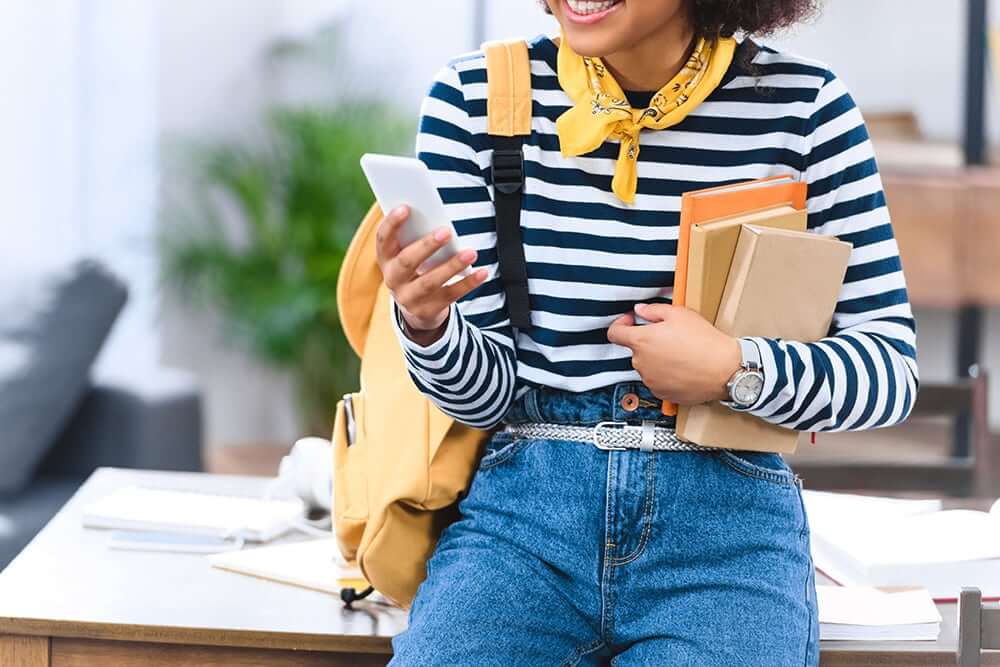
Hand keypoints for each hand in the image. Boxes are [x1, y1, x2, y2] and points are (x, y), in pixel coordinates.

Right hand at [375, 205, 488, 343]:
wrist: (416, 308)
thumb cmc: (415, 269)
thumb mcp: (409, 254)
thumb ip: (416, 237)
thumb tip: (436, 218)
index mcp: (386, 259)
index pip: (383, 239)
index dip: (391, 223)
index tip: (405, 208)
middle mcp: (393, 279)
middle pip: (407, 262)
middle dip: (427, 246)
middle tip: (446, 231)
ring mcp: (409, 298)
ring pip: (430, 281)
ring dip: (452, 266)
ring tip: (471, 253)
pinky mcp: (428, 310)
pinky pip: (450, 295)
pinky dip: (468, 283)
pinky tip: (482, 272)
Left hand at [606, 303, 741, 403]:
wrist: (725, 370)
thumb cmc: (704, 342)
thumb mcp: (679, 314)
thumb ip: (653, 310)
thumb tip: (640, 310)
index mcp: (642, 342)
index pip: (614, 333)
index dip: (620, 325)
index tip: (631, 322)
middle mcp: (641, 363)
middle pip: (635, 350)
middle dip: (647, 342)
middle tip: (669, 337)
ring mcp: (651, 381)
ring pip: (646, 366)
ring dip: (656, 359)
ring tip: (680, 353)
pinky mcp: (662, 394)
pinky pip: (657, 381)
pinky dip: (665, 374)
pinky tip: (682, 368)